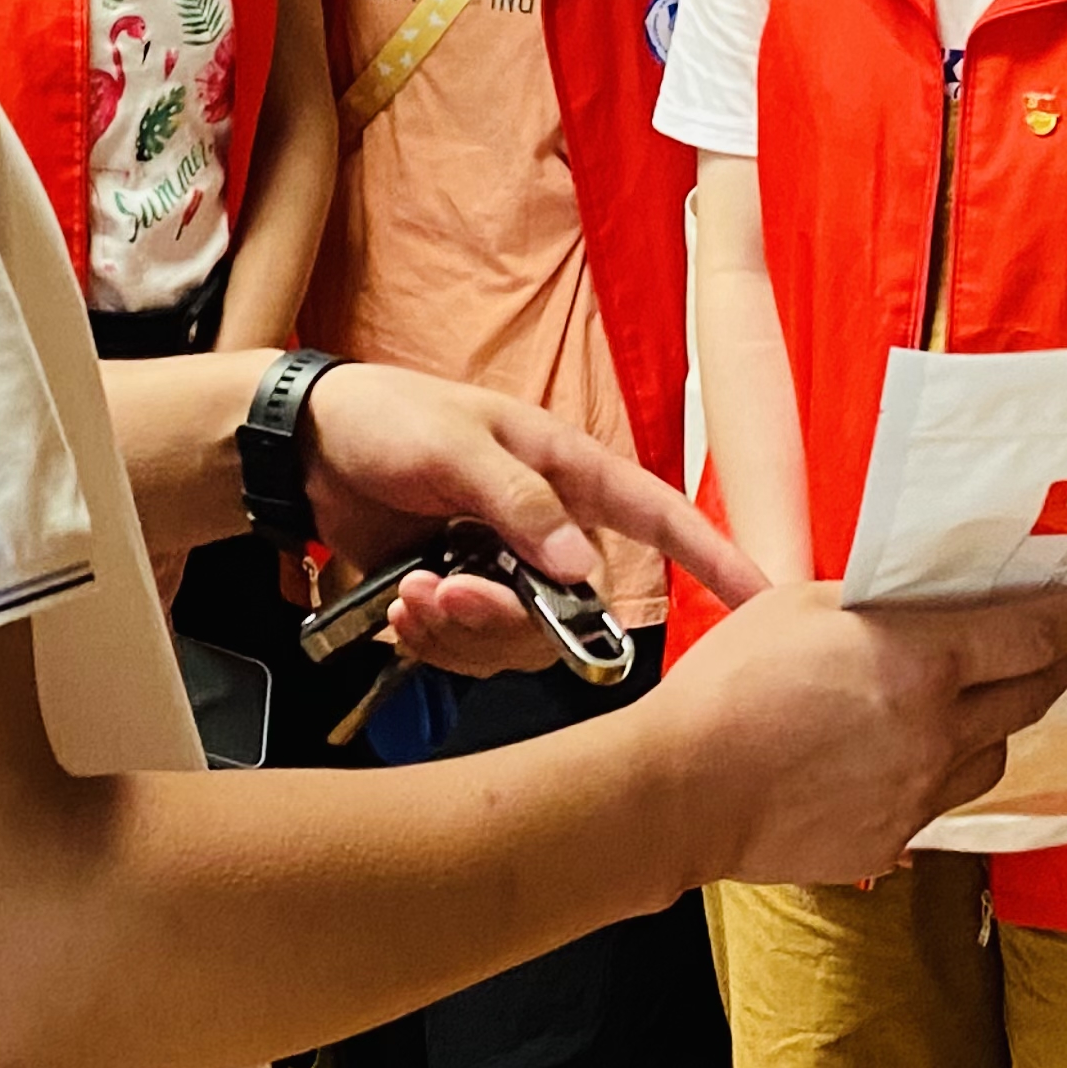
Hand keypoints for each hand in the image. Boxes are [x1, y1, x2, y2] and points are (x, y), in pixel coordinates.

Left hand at [300, 364, 763, 640]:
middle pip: (573, 608)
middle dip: (506, 618)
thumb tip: (582, 567)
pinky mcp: (462, 596)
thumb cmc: (383, 416)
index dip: (713, 555)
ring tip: (410, 593)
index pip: (658, 513)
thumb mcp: (453, 445)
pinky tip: (400, 608)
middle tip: (444, 591)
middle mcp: (544, 525)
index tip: (761, 594)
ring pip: (520, 641)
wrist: (305, 446)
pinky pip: (472, 651)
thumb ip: (519, 502)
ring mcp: (503, 566)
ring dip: (460, 631)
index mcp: (564, 470)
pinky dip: (434, 641)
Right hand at [650, 581, 1066, 883]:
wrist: (685, 791)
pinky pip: (939, 799)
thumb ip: (872, 608)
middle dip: (1063, 666)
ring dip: (1003, 724)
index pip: (1029, 636)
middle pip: (1028, 697)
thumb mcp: (803, 607)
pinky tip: (912, 757)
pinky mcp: (892, 840)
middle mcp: (938, 732)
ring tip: (994, 703)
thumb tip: (909, 612)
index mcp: (921, 663)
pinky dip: (941, 771)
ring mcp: (919, 794)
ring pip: (993, 756)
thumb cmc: (732, 687)